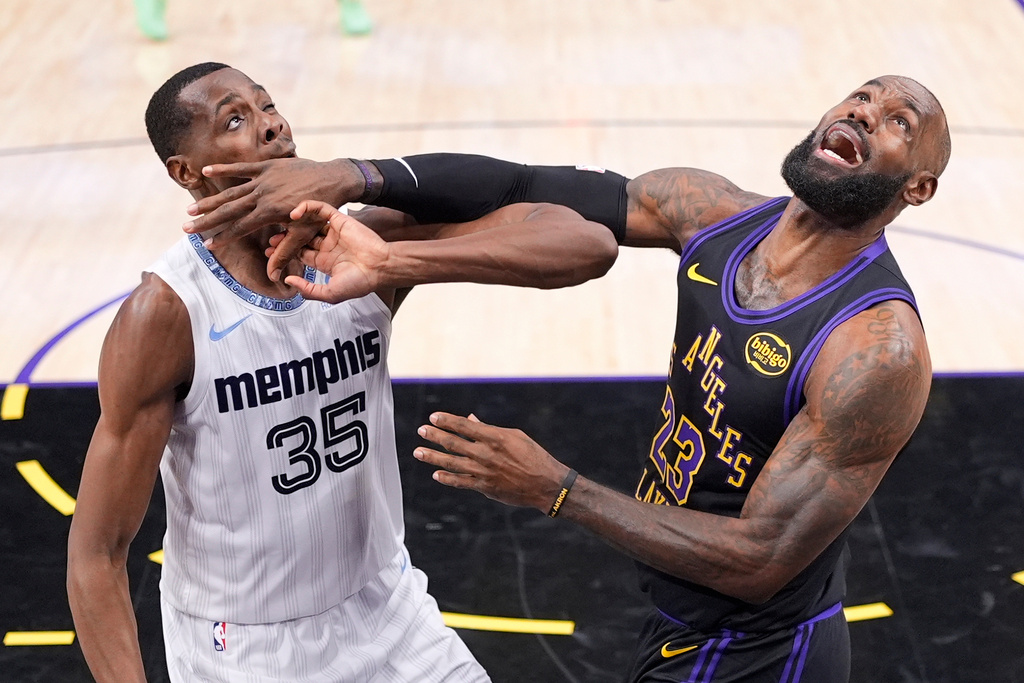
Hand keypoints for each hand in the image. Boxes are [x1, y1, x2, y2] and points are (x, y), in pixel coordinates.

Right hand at [182, 158, 362, 247]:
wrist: (333, 180)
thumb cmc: (320, 210)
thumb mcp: (304, 234)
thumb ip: (285, 252)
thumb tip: (274, 275)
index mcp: (270, 212)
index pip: (240, 227)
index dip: (223, 236)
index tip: (206, 244)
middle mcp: (263, 195)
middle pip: (229, 210)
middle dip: (207, 220)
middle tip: (186, 228)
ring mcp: (264, 179)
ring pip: (231, 191)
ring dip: (210, 200)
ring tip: (191, 209)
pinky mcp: (267, 167)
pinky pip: (242, 168)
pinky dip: (224, 169)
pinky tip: (206, 171)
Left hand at [275, 200, 390, 302]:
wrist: (380, 267)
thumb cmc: (361, 282)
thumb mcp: (330, 293)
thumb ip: (308, 289)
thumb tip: (288, 280)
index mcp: (325, 261)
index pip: (300, 253)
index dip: (285, 253)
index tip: (271, 255)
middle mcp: (328, 245)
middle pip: (301, 238)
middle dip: (285, 239)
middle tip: (272, 242)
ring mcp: (333, 232)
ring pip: (308, 223)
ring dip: (293, 224)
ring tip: (280, 227)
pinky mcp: (340, 220)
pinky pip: (321, 209)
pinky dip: (307, 207)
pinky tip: (294, 214)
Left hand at [413, 412, 569, 511]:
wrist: (546, 484)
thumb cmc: (533, 456)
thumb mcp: (515, 436)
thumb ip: (489, 430)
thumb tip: (471, 420)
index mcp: (495, 437)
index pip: (464, 426)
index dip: (447, 421)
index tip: (433, 417)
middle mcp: (486, 454)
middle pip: (454, 443)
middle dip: (435, 436)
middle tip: (421, 431)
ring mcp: (484, 472)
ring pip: (452, 463)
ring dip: (433, 457)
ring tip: (418, 452)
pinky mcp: (485, 487)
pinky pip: (461, 482)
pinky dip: (447, 478)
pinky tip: (436, 474)